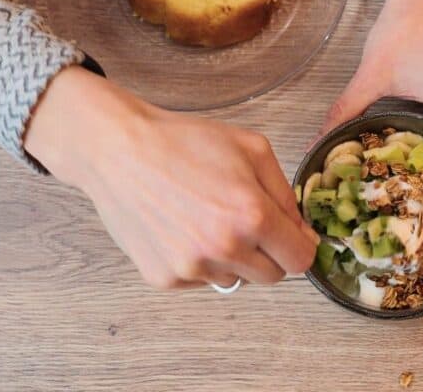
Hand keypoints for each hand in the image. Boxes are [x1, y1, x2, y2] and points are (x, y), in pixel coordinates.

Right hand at [25, 66, 318, 288]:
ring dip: (232, 257)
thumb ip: (286, 195)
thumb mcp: (253, 149)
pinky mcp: (165, 278)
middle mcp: (224, 249)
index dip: (299, 244)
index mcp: (252, 216)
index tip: (289, 234)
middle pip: (272, 276)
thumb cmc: (186, 142)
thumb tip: (303, 233)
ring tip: (207, 218)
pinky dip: (200, 261)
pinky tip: (183, 227)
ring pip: (236, 279)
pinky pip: (201, 280)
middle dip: (269, 252)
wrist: (120, 150)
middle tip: (245, 220)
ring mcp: (192, 268)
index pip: (300, 260)